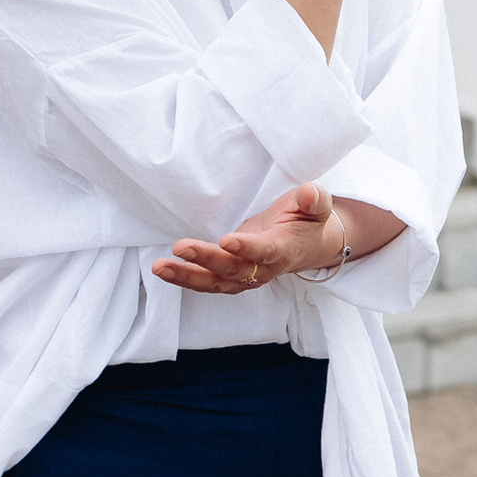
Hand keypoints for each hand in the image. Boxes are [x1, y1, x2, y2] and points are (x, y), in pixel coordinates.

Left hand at [155, 181, 348, 296]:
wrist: (307, 245)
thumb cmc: (307, 220)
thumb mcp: (317, 205)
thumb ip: (313, 200)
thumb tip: (308, 194)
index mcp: (284, 249)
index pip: (265, 251)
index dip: (247, 247)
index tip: (227, 240)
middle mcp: (263, 268)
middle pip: (234, 269)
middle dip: (206, 260)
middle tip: (180, 248)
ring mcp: (246, 275)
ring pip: (215, 281)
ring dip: (187, 276)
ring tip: (160, 267)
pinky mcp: (231, 276)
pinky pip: (208, 282)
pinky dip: (186, 278)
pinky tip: (164, 269)